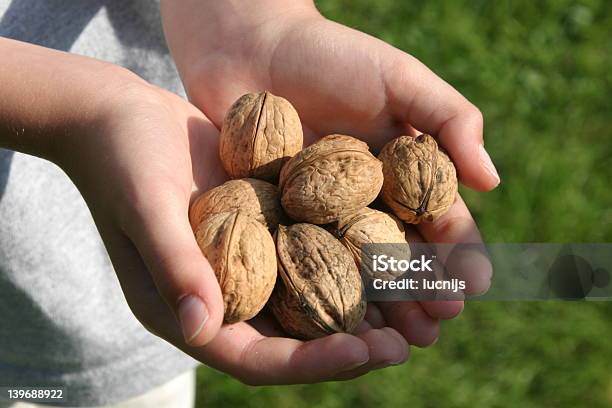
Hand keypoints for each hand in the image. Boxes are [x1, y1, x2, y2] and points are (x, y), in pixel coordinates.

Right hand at [50, 69, 408, 383]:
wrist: (119, 116)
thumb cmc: (120, 160)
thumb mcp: (145, 208)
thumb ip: (174, 265)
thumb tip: (201, 328)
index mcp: (190, 311)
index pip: (257, 356)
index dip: (310, 362)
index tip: (364, 352)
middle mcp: (224, 296)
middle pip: (295, 338)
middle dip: (350, 344)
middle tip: (405, 342)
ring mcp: (246, 262)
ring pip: (310, 299)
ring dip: (360, 306)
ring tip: (411, 307)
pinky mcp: (262, 228)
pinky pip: (309, 251)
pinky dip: (347, 257)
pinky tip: (388, 249)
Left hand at [162, 0, 493, 343]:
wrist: (250, 45)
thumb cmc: (330, 55)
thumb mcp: (399, 78)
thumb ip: (450, 121)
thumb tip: (491, 182)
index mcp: (402, 174)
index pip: (438, 222)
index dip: (457, 255)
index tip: (471, 286)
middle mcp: (365, 202)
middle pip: (398, 258)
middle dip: (418, 295)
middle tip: (430, 332)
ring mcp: (321, 215)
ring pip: (353, 271)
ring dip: (374, 308)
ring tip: (388, 342)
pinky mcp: (277, 219)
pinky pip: (300, 261)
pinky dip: (315, 293)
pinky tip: (327, 323)